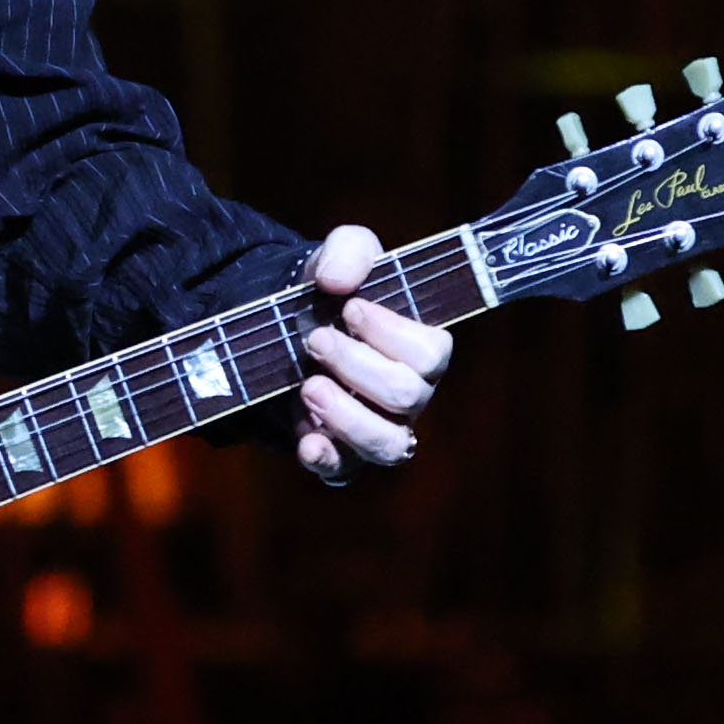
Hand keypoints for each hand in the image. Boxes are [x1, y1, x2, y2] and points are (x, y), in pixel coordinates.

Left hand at [292, 225, 450, 485]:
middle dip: (357, 366)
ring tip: (307, 387)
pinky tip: (306, 440)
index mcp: (422, 349)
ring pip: (388, 445)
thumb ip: (350, 250)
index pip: (432, 353)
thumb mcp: (343, 255)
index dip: (392, 333)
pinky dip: (326, 458)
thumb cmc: (336, 293)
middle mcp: (410, 396)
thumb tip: (336, 281)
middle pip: (407, 396)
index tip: (350, 309)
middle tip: (314, 340)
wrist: (291, 325)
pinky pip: (345, 472)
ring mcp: (379, 429)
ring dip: (346, 416)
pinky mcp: (341, 454)